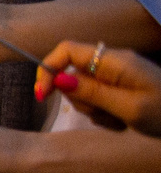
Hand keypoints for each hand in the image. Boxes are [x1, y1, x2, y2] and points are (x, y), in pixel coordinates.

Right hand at [37, 40, 160, 136]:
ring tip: (117, 122)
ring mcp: (119, 75)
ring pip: (84, 89)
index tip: (44, 95)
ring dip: (93, 110)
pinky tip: (122, 122)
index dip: (48, 68)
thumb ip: (92, 93)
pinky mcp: (123, 87)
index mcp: (116, 61)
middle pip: (74, 73)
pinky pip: (99, 98)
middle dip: (78, 99)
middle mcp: (115, 63)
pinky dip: (104, 113)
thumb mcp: (128, 108)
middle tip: (100, 116)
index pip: (68, 50)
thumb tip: (59, 79)